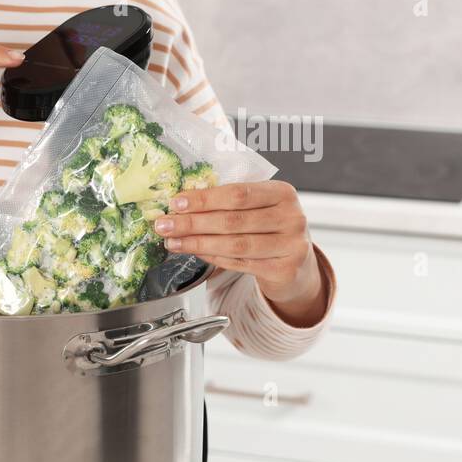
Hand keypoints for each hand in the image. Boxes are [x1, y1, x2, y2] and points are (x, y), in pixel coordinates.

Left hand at [153, 180, 328, 326]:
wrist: (296, 262)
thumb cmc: (268, 228)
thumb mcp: (256, 208)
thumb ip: (226, 203)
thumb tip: (180, 204)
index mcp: (282, 192)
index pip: (237, 194)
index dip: (204, 199)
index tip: (176, 203)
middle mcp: (291, 217)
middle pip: (232, 220)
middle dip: (192, 223)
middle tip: (165, 224)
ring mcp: (291, 245)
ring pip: (234, 244)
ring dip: (197, 243)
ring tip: (173, 242)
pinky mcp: (284, 269)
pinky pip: (239, 263)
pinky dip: (213, 258)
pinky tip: (195, 252)